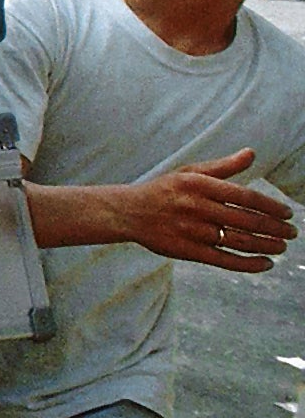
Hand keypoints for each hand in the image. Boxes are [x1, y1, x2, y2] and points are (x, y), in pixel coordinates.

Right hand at [118, 148, 295, 272]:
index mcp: (199, 185)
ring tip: (282, 247)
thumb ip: (223, 166)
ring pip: (239, 241)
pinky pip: (225, 261)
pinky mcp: (188, 252)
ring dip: (267, 246)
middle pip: (246, 220)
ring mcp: (193, 231)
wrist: (129, 212)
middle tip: (292, 232)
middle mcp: (197, 207)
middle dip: (275, 228)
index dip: (271, 206)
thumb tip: (251, 153)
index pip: (245, 196)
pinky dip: (249, 264)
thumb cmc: (165, 190)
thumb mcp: (190, 172)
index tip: (287, 213)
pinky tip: (265, 263)